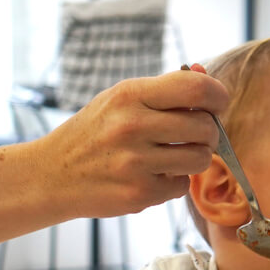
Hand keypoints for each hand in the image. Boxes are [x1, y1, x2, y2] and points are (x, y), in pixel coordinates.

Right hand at [34, 67, 229, 216]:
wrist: (51, 175)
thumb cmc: (91, 134)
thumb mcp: (117, 100)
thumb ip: (162, 90)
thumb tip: (207, 76)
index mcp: (129, 95)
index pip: (197, 89)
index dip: (217, 96)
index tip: (216, 104)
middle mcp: (132, 126)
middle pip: (205, 127)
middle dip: (207, 132)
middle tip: (190, 135)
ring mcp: (136, 162)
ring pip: (200, 158)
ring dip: (192, 158)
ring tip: (170, 156)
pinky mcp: (139, 193)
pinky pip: (181, 185)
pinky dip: (172, 181)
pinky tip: (149, 175)